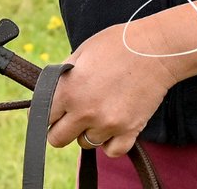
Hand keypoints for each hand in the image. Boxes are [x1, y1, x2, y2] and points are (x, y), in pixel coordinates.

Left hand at [45, 23, 177, 157]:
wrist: (153, 50)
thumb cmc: (117, 44)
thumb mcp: (82, 51)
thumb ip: (64, 75)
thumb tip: (52, 90)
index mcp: (69, 90)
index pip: (42, 117)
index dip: (45, 112)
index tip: (52, 110)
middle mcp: (85, 111)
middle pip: (58, 139)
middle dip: (61, 128)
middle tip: (71, 115)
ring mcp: (108, 125)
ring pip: (85, 143)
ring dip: (88, 131)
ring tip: (99, 109)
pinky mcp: (129, 132)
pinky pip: (111, 151)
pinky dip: (109, 142)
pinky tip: (112, 124)